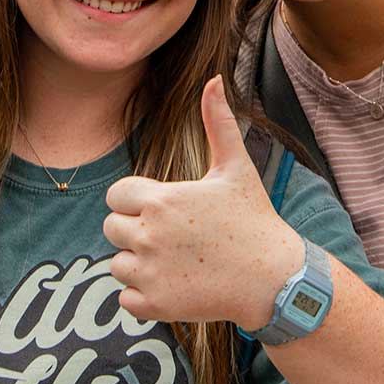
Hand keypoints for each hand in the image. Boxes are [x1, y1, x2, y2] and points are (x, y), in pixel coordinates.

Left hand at [104, 75, 302, 326]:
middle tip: (175, 234)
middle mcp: (147, 235)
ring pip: (117, 263)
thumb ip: (217, 122)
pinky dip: (145, 294)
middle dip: (135, 228)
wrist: (272, 278)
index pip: (116, 195)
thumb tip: (214, 78)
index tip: (166, 207)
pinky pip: (126, 298)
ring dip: (139, 262)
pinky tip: (176, 283)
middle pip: (111, 227)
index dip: (138, 199)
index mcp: (161, 200)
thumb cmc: (253, 218)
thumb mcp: (236, 167)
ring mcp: (148, 273)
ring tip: (177, 259)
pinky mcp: (153, 305)